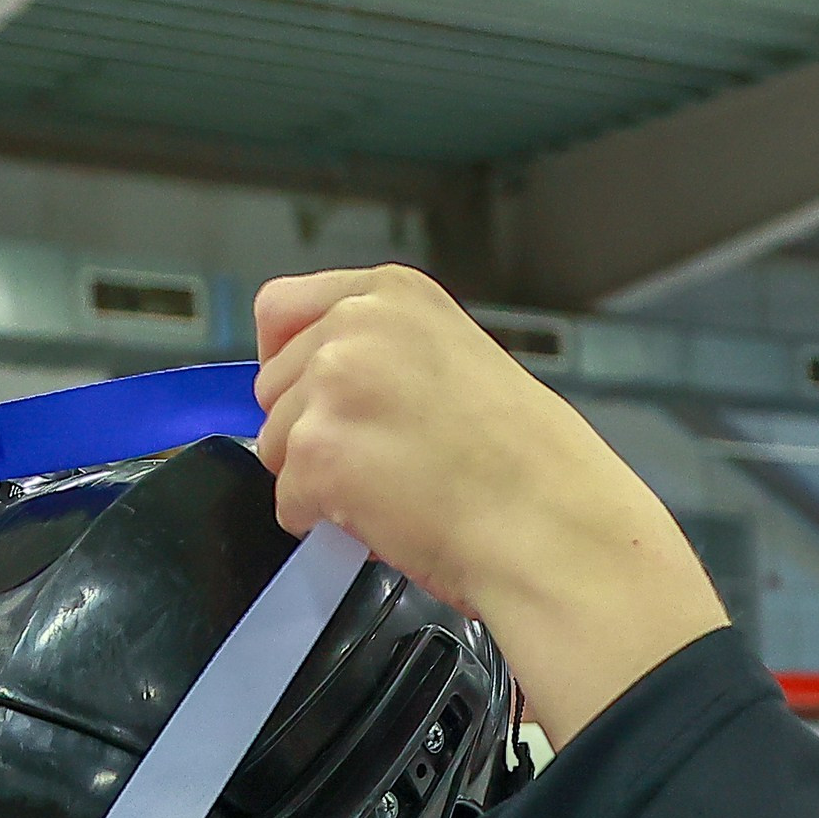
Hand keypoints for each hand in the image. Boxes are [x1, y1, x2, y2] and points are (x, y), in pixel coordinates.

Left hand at [253, 265, 726, 749]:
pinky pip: (285, 501)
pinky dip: (321, 522)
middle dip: (307, 428)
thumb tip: (323, 386)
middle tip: (376, 459)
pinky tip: (381, 518)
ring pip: (273, 445)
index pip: (282, 309)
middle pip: (270, 385)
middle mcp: (355, 326)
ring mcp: (331, 387)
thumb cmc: (524, 462)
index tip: (316, 398)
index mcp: (392, 294)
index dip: (290, 364)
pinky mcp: (317, 452)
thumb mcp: (454, 358)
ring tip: (388, 490)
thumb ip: (382, 354)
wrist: (547, 522)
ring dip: (315, 479)